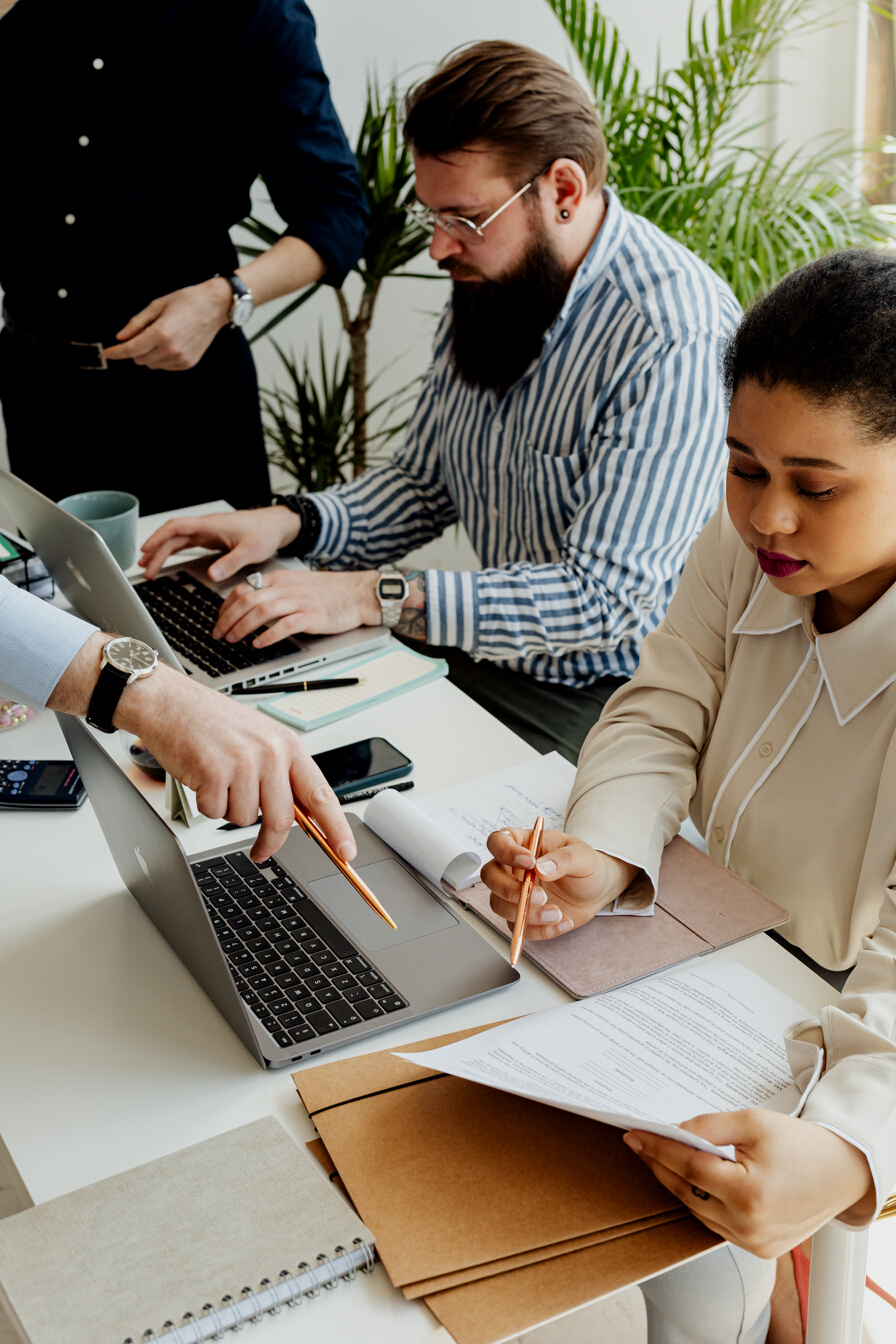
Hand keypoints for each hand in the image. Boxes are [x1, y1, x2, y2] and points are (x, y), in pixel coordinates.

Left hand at [103, 277, 231, 369]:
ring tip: (160, 336)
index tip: (106, 353)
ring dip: (148, 354)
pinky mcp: (187, 363)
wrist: (214, 307)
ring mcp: (180, 358)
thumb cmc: (187, 301)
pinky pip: (164, 366)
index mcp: (161, 332)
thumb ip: (136, 323)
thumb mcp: (157, 305)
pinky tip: (170, 343)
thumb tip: (121, 337)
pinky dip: (161, 358)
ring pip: (151, 364)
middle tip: (144, 333)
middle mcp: (170, 349)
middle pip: (139, 359)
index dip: (116, 352)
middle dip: (135, 349)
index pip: (131, 349)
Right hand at [115, 663, 355, 862]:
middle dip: (270, 842)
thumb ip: (282, 774)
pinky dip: (207, 804)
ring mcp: (243, 762)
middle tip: (261, 851)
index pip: (321, 794)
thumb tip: (302, 816)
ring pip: (245, 818)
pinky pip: (217, 813)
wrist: (171, 703)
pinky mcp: (215, 772)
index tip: (346, 852)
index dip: (336, 828)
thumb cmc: (213, 723)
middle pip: (282, 818)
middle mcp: (270, 753)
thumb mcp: (261, 739)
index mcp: (288, 746)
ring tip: (219, 780)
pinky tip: (203, 778)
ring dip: (230, 810)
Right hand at [139, 507, 299, 580]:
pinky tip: (166, 560)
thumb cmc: (265, 532)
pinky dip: (174, 553)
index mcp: (211, 524)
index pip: (177, 527)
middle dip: (156, 551)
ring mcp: (208, 532)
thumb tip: (211, 574)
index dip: (159, 538)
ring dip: (162, 553)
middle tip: (145, 569)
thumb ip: (231, 562)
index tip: (146, 550)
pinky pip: (187, 545)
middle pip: (173, 536)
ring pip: (178, 541)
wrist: (277, 526)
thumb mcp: (250, 550)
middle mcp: (206, 527)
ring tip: (148, 568)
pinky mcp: (212, 539)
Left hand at [213, 569, 380, 646]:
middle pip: (247, 600)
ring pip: (261, 611)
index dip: (226, 606)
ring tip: (232, 640)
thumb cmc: (328, 592)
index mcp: (279, 579)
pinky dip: (268, 635)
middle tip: (219, 634)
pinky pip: (285, 625)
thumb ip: (274, 591)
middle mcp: (286, 588)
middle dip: (228, 619)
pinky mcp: (311, 616)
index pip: (243, 589)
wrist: (357, 593)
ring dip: (242, 627)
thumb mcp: (296, 584)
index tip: (219, 620)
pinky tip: (259, 644)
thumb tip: (250, 605)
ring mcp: (298, 601)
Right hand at [482, 828, 638, 939]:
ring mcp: (515, 894)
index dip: (506, 852)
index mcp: (524, 844)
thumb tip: (542, 868)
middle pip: (489, 876)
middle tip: (540, 897)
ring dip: (526, 914)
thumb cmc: (586, 866)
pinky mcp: (522, 917)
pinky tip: (563, 922)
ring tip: (556, 913)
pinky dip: (541, 930)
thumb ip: (563, 859)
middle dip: (510, 890)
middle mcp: (513, 868)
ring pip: (499, 905)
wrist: (597, 890)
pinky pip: (519, 928)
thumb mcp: (582, 856)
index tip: (530, 863)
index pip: (498, 841)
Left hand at [623, 1110, 874, 1257]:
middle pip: (687, 1192)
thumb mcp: (753, 1123)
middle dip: (660, 1165)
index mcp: (748, 1193)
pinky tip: (688, 1181)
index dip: (658, 1149)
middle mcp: (748, 1225)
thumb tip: (673, 1132)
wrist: (842, 1172)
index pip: (688, 1168)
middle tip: (639, 1143)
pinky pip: (715, 1224)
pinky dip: (700, 1202)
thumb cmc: (801, 1144)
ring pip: (697, 1211)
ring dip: (676, 1185)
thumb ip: (709, 1128)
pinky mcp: (759, 1250)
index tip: (634, 1134)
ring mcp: (753, 1243)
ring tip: (658, 1158)